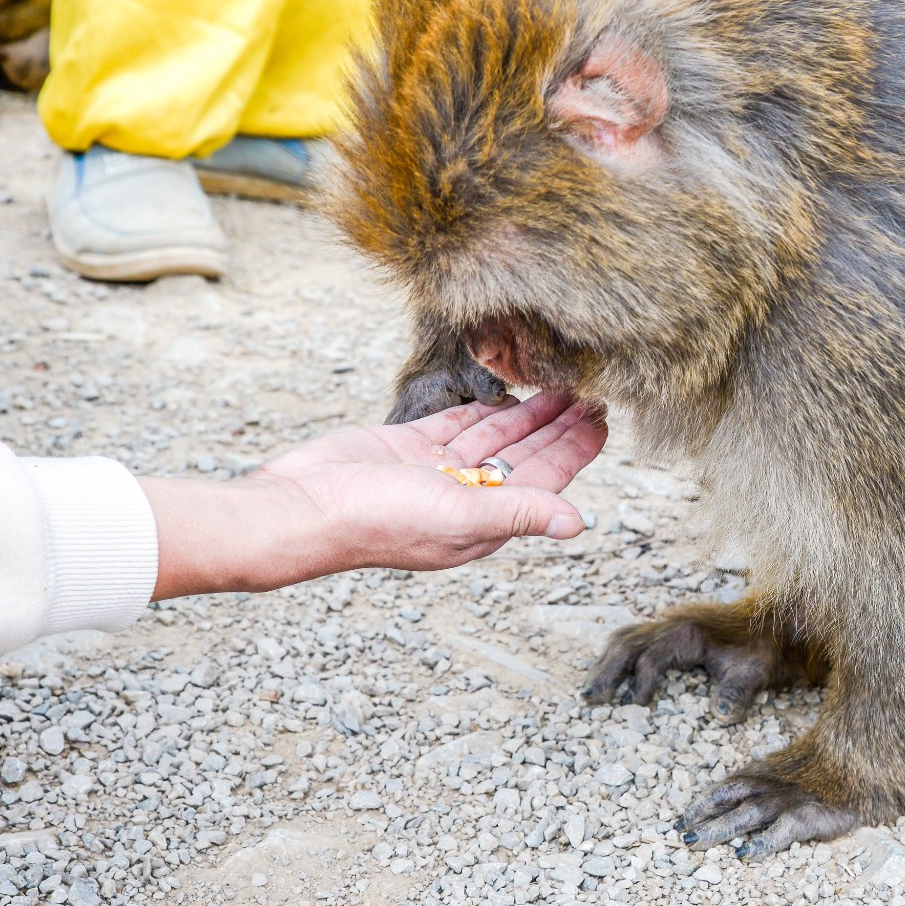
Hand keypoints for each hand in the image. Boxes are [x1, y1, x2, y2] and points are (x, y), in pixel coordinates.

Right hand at [140, 392, 608, 597]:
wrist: (299, 508)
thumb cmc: (374, 522)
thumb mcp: (456, 516)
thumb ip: (518, 513)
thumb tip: (578, 523)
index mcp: (486, 519)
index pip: (545, 478)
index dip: (575, 449)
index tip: (604, 418)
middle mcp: (467, 496)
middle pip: (527, 454)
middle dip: (560, 424)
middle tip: (595, 388)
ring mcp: (438, 471)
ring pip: (496, 435)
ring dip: (529, 411)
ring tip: (562, 382)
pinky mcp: (410, 447)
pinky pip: (458, 423)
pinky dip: (484, 407)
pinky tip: (508, 390)